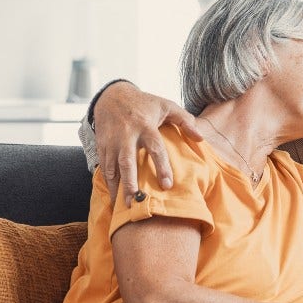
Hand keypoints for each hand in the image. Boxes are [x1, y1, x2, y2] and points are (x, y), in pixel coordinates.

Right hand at [93, 82, 202, 205]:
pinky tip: (114, 198)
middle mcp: (126, 135)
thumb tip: (201, 138)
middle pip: (128, 162)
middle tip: (138, 201)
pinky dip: (108, 184)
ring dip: (118, 188)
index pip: (155, 148)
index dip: (162, 167)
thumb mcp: (167, 106)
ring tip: (125, 207)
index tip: (167, 185)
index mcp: (145, 125)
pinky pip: (104, 168)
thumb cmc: (144, 103)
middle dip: (131, 182)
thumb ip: (185, 121)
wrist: (112, 96)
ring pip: (112, 168)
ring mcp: (112, 142)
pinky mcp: (101, 146)